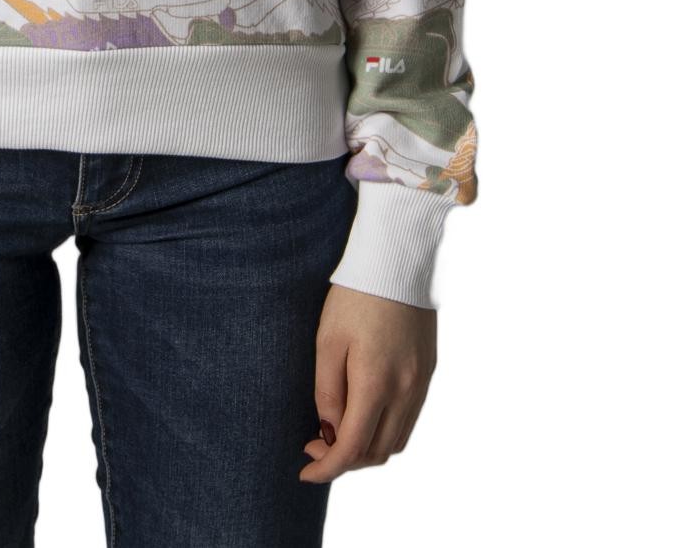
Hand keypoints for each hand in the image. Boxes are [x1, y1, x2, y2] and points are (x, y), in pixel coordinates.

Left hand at [300, 283, 436, 482]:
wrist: (395, 261)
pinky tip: (364, 414)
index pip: (352, 448)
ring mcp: (422, 383)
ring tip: (337, 432)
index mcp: (376, 383)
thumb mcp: (328, 341)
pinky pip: (408, 419)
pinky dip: (385, 429)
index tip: (305, 471)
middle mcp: (406, 391)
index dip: (327, 468)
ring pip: (396, 440)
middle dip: (345, 460)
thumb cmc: (354, 297)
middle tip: (315, 446)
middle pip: (377, 452)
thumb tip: (330, 431)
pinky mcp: (428, 372)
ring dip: (367, 448)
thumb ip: (328, 392)